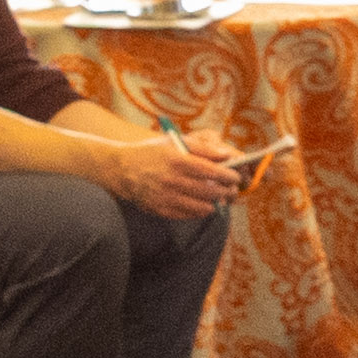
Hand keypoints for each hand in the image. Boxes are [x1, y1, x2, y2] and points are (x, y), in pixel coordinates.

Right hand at [106, 129, 240, 218]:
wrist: (121, 169)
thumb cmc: (152, 153)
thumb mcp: (173, 143)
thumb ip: (202, 148)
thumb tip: (227, 155)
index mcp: (177, 160)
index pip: (212, 171)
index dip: (228, 176)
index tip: (236, 177)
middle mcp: (173, 180)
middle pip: (210, 191)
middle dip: (226, 192)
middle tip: (232, 190)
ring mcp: (167, 197)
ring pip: (203, 207)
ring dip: (216, 203)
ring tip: (219, 198)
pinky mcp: (163, 210)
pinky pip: (190, 215)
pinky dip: (201, 210)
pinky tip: (203, 204)